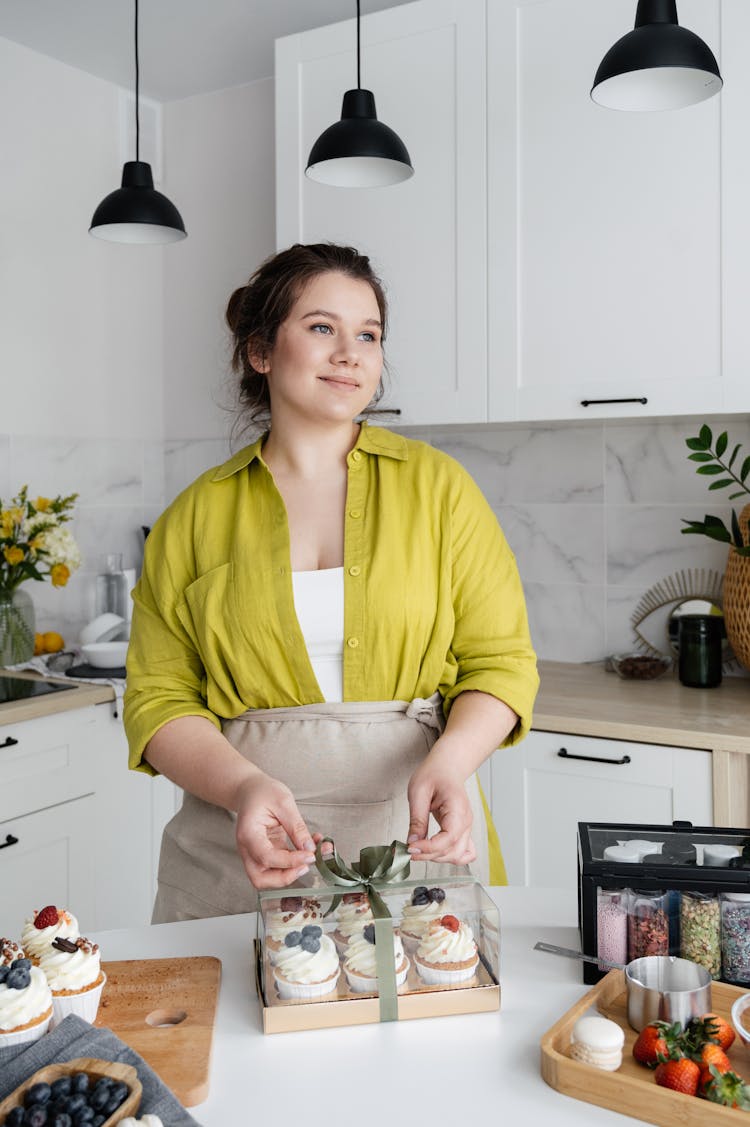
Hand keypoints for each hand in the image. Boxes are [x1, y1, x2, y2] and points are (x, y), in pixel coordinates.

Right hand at [233, 772, 316, 888]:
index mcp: (249, 834)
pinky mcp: (267, 853)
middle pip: (260, 879)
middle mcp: (248, 849)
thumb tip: (310, 848)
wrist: (251, 790)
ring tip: (312, 857)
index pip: (266, 857)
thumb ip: (296, 827)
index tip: (310, 855)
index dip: (290, 861)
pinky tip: (311, 848)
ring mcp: (256, 853)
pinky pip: (279, 867)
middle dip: (285, 877)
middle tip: (306, 865)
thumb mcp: (283, 802)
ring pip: (268, 878)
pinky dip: (295, 863)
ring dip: (291, 874)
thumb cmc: (263, 792)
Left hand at [405, 760, 476, 866]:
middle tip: (409, 850)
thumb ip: (417, 819)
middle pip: (453, 851)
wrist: (446, 768)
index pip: (448, 838)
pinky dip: (451, 858)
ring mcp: (466, 828)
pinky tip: (436, 854)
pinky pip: (465, 853)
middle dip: (430, 855)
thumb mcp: (418, 792)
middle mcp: (466, 821)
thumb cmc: (434, 774)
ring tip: (418, 850)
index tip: (410, 848)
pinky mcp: (462, 831)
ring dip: (438, 858)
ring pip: (458, 855)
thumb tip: (412, 842)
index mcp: (457, 809)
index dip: (429, 848)